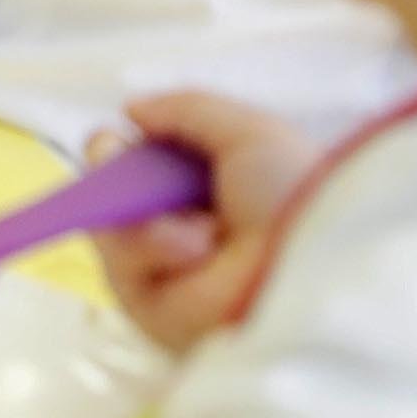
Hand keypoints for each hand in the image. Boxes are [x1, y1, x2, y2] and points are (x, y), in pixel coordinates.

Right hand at [86, 92, 320, 353]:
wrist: (306, 267)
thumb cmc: (291, 195)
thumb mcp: (248, 132)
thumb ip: (187, 111)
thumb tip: (131, 109)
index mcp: (215, 186)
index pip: (150, 162)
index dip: (126, 147)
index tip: (118, 135)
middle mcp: (188, 227)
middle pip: (117, 191)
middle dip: (110, 168)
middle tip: (111, 153)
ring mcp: (166, 269)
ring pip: (110, 222)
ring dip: (141, 210)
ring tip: (194, 223)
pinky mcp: (150, 308)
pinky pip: (119, 261)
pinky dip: (147, 245)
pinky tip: (189, 250)